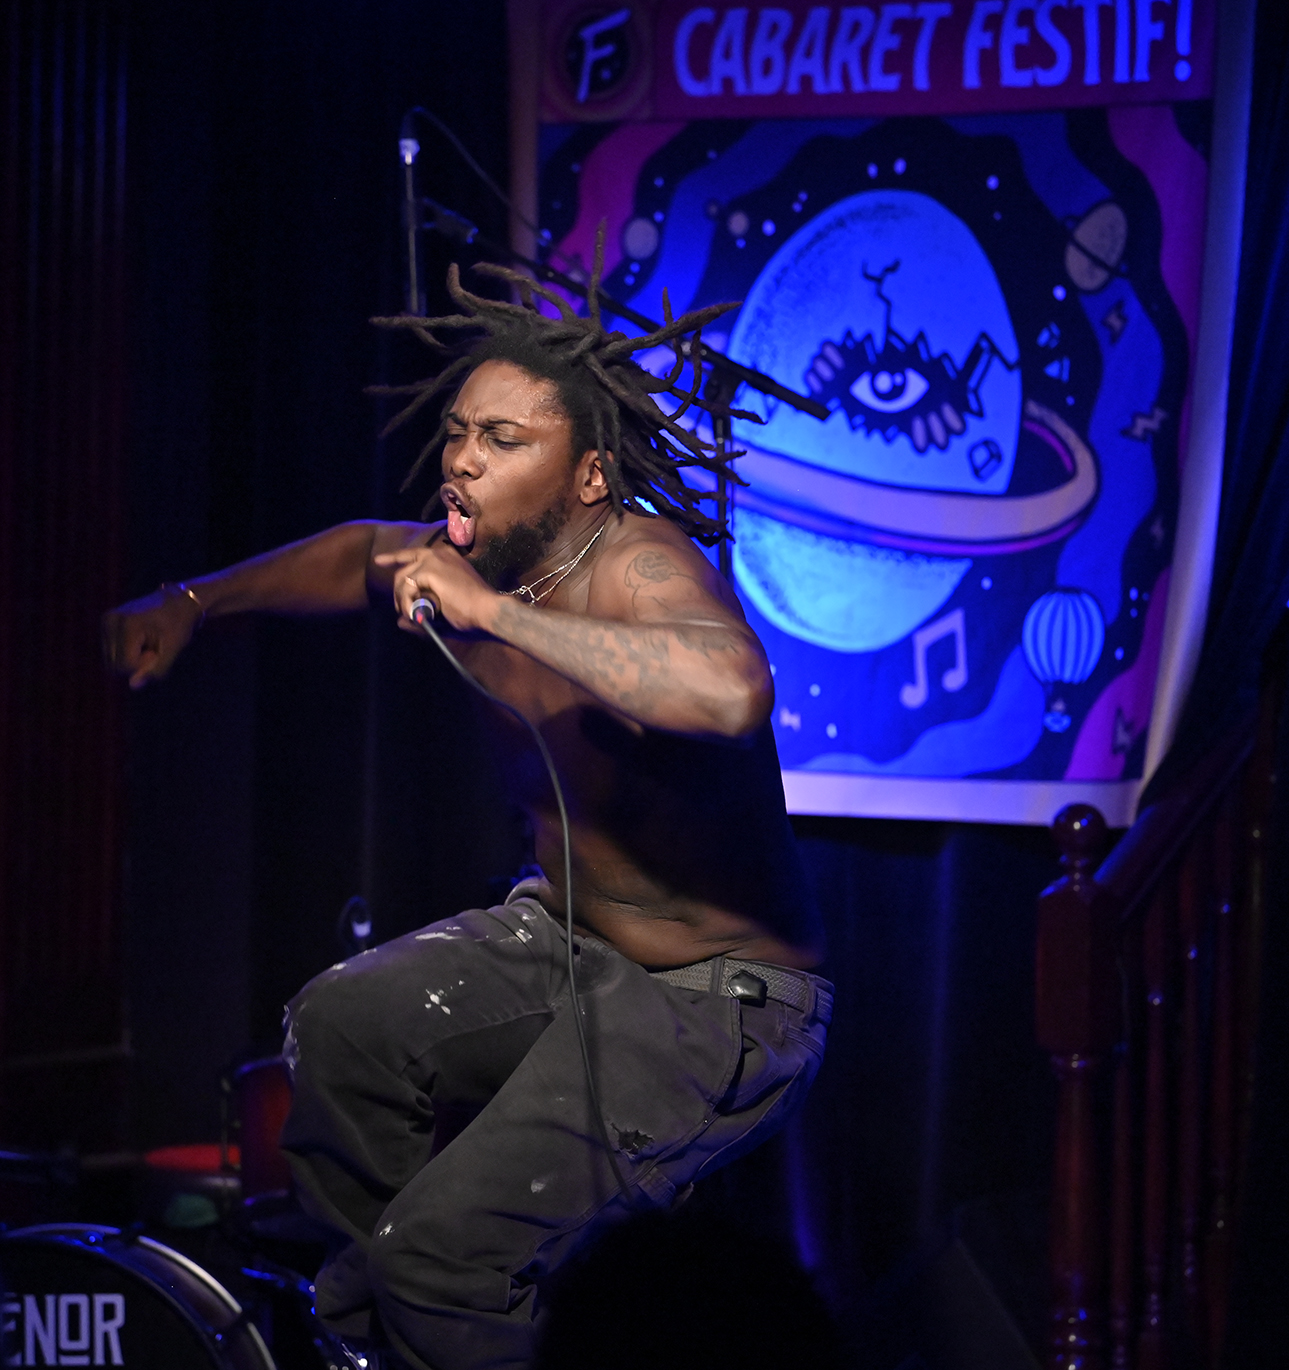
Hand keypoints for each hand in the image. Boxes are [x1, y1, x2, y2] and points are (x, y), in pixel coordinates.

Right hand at [102, 586, 203, 688]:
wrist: (176, 602)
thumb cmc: (177, 625)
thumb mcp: (172, 649)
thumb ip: (154, 669)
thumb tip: (133, 685)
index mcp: (128, 624)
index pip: (126, 664)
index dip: (144, 665)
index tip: (158, 651)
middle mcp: (111, 620)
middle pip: (114, 664)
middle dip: (135, 664)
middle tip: (153, 649)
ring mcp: (106, 621)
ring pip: (110, 661)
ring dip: (130, 659)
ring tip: (147, 644)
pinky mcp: (106, 624)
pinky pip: (111, 652)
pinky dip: (125, 653)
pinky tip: (140, 641)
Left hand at [374, 542, 501, 634]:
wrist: (489, 613)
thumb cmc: (475, 617)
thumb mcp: (444, 615)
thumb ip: (422, 616)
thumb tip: (399, 622)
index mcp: (448, 559)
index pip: (415, 554)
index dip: (395, 557)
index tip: (379, 561)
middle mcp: (440, 553)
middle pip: (404, 570)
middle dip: (399, 593)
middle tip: (405, 612)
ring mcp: (434, 559)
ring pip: (403, 580)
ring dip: (404, 602)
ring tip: (417, 617)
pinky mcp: (430, 569)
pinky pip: (407, 587)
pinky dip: (409, 603)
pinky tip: (420, 614)